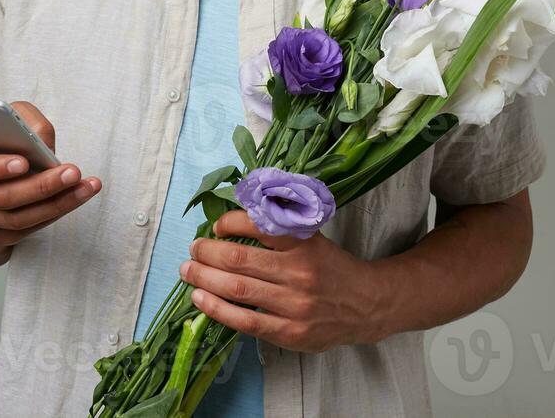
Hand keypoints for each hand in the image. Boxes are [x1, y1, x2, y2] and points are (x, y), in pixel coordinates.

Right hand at [0, 101, 101, 247]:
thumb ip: (23, 121)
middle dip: (41, 186)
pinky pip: (29, 229)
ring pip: (20, 219)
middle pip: (4, 197)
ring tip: (86, 186)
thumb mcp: (4, 123)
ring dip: (58, 203)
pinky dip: (56, 213)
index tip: (23, 162)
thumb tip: (43, 140)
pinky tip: (77, 196)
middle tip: (72, 172)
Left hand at [180, 210, 387, 353]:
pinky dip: (218, 309)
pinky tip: (201, 300)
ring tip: (188, 272)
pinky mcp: (290, 332)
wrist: (367, 305)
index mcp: (304, 243)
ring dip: (204, 279)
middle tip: (192, 250)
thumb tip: (232, 221)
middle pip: (239, 260)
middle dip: (207, 253)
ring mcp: (294, 305)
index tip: (216, 226)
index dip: (230, 223)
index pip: (258, 226)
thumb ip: (280, 229)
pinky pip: (245, 321)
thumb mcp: (313, 238)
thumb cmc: (332, 267)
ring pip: (237, 289)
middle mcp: (299, 272)